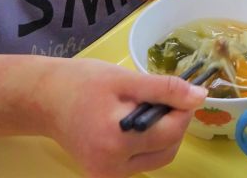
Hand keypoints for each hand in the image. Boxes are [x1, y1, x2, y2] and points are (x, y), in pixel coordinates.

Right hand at [44, 58, 206, 177]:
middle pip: (167, 149)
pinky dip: (148, 142)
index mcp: (117, 140)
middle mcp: (113, 167)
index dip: (185, 110)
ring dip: (164, 134)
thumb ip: (165, 89)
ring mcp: (108, 175)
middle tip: (168, 97)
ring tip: (150, 107)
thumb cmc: (84, 82)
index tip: (185, 91)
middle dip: (176, 123)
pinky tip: (137, 121)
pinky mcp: (104, 175)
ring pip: (157, 158)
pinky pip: (141, 162)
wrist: (46, 99)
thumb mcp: (126, 79)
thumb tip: (200, 96)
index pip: (171, 132)